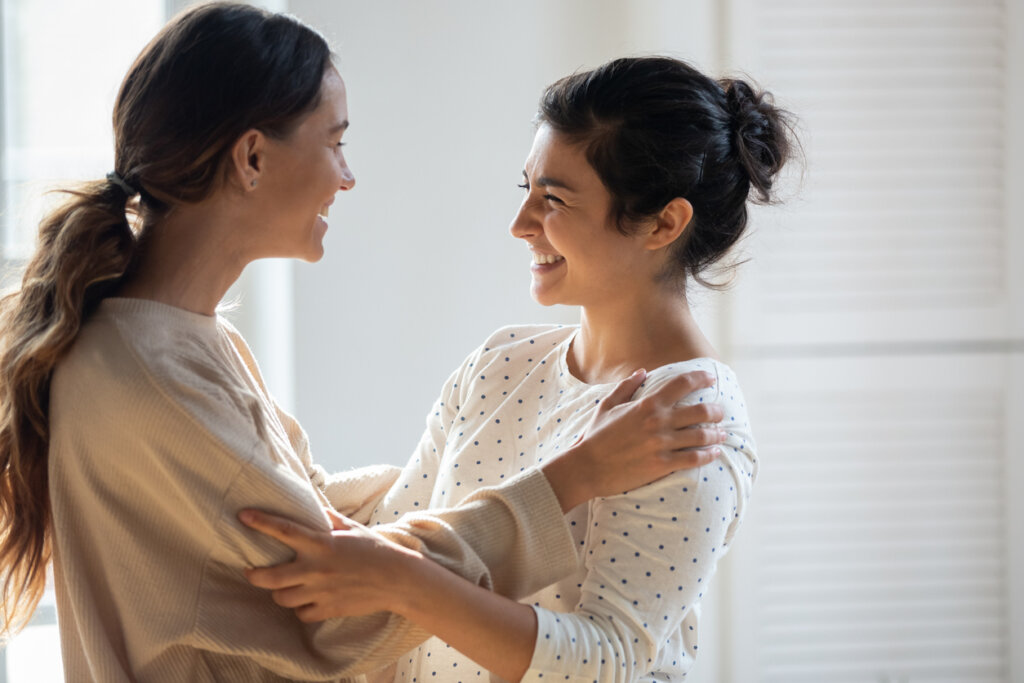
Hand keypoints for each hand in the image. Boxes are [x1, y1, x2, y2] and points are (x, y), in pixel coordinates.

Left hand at [238, 508, 421, 621]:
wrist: (397, 579)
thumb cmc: (374, 549)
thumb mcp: (352, 528)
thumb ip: (329, 518)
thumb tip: (314, 504)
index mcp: (321, 543)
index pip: (283, 530)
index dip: (260, 521)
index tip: (243, 515)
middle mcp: (316, 568)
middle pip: (269, 577)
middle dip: (254, 574)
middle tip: (250, 570)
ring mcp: (320, 591)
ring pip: (282, 598)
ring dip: (278, 592)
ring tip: (282, 587)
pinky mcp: (328, 609)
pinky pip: (301, 613)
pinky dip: (300, 608)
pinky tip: (305, 601)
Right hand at [540, 369, 724, 510]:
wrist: (587, 467)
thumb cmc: (596, 436)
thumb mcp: (607, 406)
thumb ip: (626, 387)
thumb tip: (642, 372)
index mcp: (646, 404)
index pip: (682, 384)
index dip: (701, 378)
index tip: (711, 377)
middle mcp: (658, 422)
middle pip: (700, 411)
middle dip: (716, 410)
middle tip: (721, 412)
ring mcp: (661, 444)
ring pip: (701, 436)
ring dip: (716, 434)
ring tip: (722, 433)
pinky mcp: (662, 465)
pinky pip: (694, 459)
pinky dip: (709, 455)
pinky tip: (714, 453)